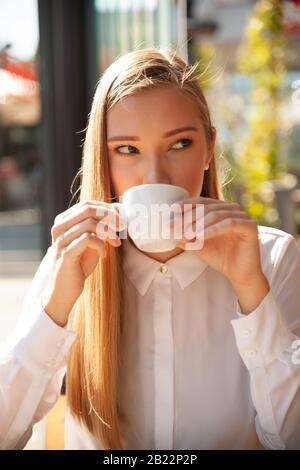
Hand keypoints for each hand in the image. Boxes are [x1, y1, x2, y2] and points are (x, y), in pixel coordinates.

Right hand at [42, 200, 124, 325]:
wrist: (64, 290)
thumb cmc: (78, 265)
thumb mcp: (90, 243)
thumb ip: (98, 229)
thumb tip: (116, 216)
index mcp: (63, 222)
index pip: (87, 204)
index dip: (107, 209)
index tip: (121, 220)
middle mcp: (59, 227)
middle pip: (88, 209)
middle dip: (110, 216)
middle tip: (121, 228)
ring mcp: (61, 240)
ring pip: (89, 223)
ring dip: (108, 233)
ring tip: (115, 244)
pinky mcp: (66, 253)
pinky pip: (88, 239)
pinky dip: (100, 245)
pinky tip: (103, 255)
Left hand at [170, 196, 263, 286]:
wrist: (239, 274)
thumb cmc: (220, 257)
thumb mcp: (197, 245)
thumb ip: (185, 235)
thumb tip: (168, 228)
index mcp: (220, 208)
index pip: (199, 202)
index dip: (184, 205)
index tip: (169, 212)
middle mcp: (232, 208)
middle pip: (206, 207)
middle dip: (187, 216)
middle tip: (172, 225)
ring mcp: (242, 215)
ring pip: (216, 214)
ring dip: (198, 224)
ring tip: (185, 233)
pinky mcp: (250, 226)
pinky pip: (228, 224)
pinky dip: (212, 229)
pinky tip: (200, 236)